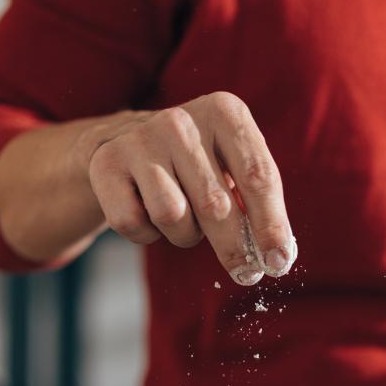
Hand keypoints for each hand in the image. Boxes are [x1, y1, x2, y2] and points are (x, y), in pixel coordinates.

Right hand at [85, 92, 295, 285]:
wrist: (126, 141)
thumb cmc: (198, 164)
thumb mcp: (234, 166)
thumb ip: (258, 203)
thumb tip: (276, 254)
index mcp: (225, 112)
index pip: (258, 177)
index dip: (271, 225)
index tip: (278, 261)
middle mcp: (181, 121)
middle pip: (217, 205)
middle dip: (235, 249)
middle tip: (246, 273)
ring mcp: (140, 139)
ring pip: (174, 218)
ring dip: (185, 235)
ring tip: (184, 218)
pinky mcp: (106, 163)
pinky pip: (135, 225)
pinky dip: (147, 234)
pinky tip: (147, 212)